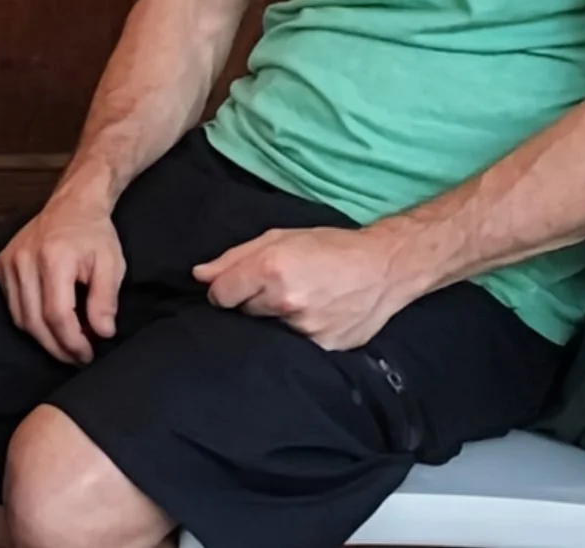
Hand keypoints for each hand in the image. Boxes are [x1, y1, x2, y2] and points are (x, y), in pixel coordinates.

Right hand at [0, 195, 124, 364]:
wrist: (72, 204)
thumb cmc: (94, 235)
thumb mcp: (112, 264)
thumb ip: (106, 300)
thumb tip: (103, 334)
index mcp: (53, 258)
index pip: (57, 315)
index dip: (72, 342)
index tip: (88, 355)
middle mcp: (24, 260)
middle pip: (35, 322)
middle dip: (58, 348)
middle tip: (78, 358)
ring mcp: (8, 262)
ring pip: (20, 318)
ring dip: (44, 339)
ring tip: (67, 344)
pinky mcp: (0, 265)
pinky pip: (12, 305)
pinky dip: (30, 321)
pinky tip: (49, 324)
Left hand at [194, 226, 412, 349]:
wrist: (384, 267)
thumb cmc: (331, 246)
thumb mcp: (280, 237)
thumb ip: (235, 257)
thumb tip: (200, 275)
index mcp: (271, 268)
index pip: (221, 295)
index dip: (226, 290)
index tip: (238, 286)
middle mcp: (285, 301)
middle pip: (243, 313)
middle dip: (253, 302)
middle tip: (280, 288)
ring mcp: (304, 329)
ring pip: (267, 332)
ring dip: (276, 320)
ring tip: (302, 301)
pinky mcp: (322, 347)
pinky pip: (294, 347)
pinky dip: (298, 335)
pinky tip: (316, 316)